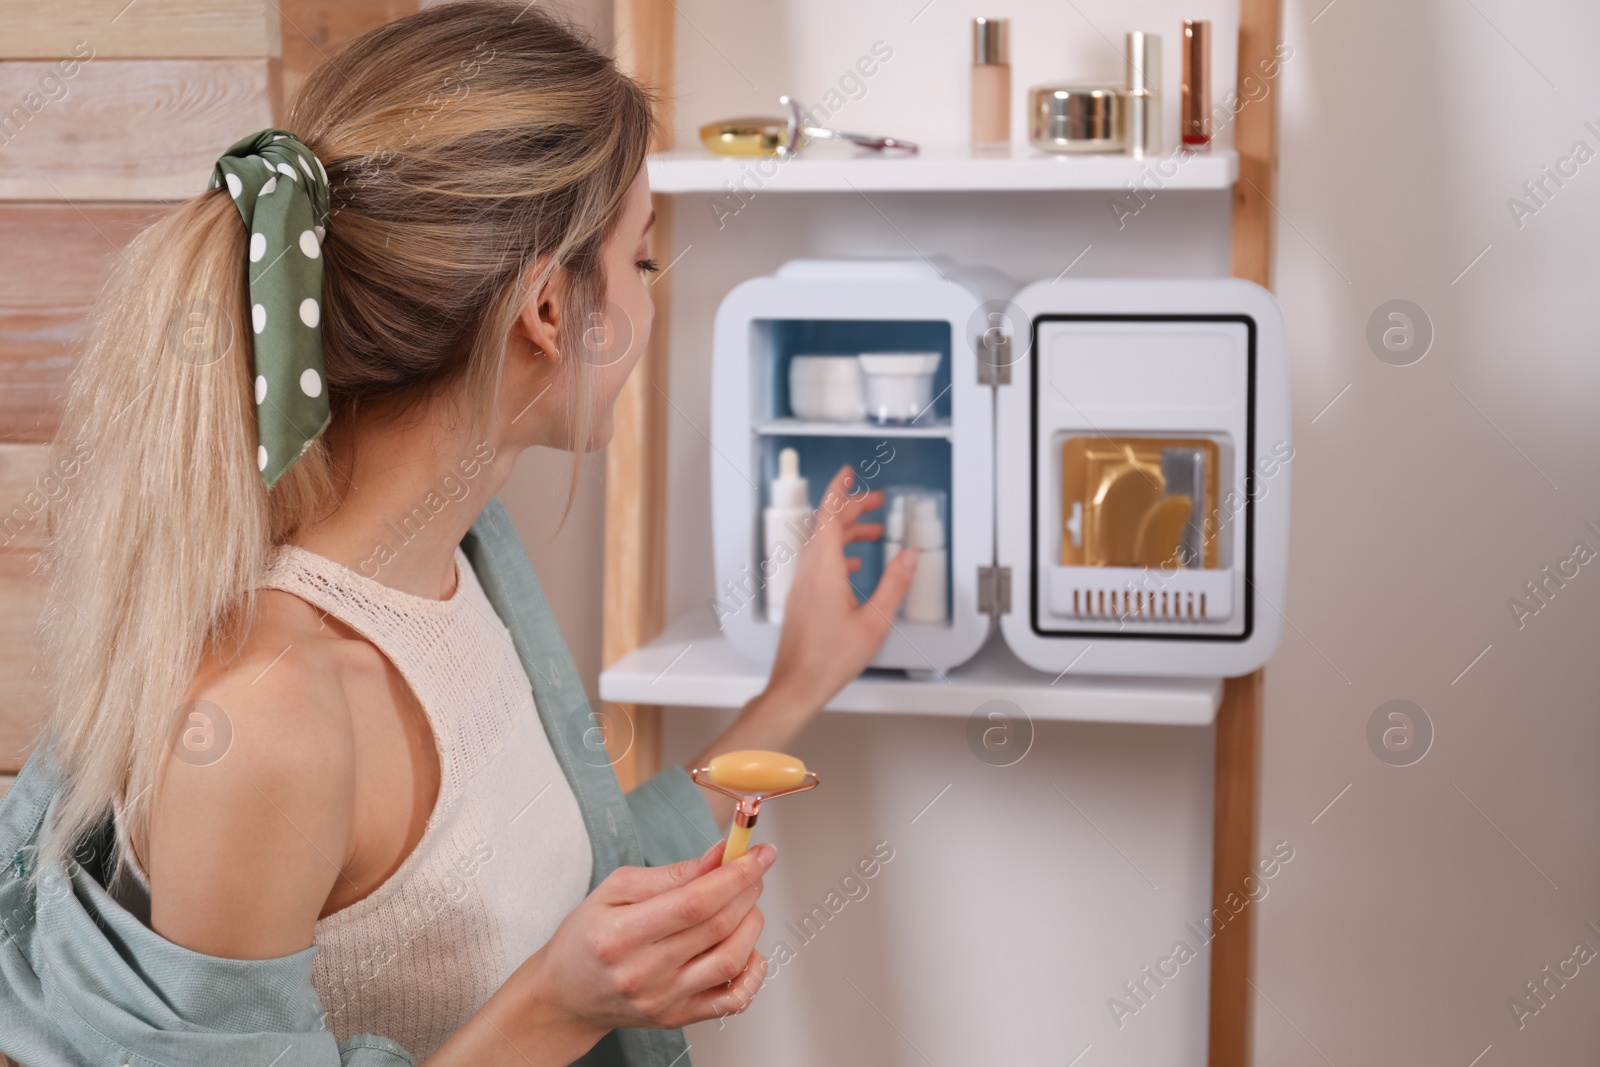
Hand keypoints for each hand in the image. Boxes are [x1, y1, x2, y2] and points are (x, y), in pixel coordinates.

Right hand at [525, 840, 774, 1032]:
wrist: (567, 995)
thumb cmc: (587, 937)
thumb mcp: (615, 889)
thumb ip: (671, 874)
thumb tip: (719, 856)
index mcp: (620, 934)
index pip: (695, 902)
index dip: (735, 875)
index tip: (759, 854)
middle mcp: (642, 972)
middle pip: (717, 927)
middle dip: (747, 890)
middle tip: (751, 871)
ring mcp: (663, 1000)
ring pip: (731, 961)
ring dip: (751, 924)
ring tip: (743, 905)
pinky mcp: (677, 1017)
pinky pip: (732, 1000)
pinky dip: (753, 972)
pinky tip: (748, 950)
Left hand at [767, 464, 916, 713]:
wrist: (796, 685)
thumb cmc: (829, 660)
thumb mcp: (874, 622)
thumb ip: (893, 585)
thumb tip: (908, 557)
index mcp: (825, 570)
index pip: (829, 517)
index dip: (839, 491)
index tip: (848, 473)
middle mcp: (809, 573)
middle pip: (827, 527)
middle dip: (852, 508)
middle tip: (875, 499)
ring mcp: (803, 586)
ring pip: (823, 545)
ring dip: (847, 532)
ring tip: (872, 531)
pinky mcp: (803, 599)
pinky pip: (820, 563)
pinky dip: (839, 554)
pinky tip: (854, 564)